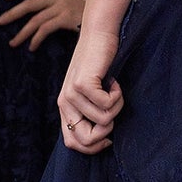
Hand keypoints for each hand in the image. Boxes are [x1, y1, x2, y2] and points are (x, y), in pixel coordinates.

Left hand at [0, 0, 84, 49]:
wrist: (108, 17)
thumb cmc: (89, 14)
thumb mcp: (72, 3)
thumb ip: (57, 4)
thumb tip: (38, 13)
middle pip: (30, 3)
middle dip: (13, 12)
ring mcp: (63, 7)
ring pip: (36, 19)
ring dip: (22, 32)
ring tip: (13, 42)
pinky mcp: (67, 18)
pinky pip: (46, 29)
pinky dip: (36, 39)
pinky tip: (31, 47)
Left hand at [58, 23, 122, 153]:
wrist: (99, 35)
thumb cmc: (101, 64)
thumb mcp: (92, 93)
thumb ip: (90, 114)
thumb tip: (103, 140)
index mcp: (64, 108)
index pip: (73, 144)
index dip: (94, 146)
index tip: (109, 136)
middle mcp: (64, 103)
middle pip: (86, 140)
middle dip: (107, 130)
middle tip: (113, 109)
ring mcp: (71, 93)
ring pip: (103, 121)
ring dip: (117, 107)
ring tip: (114, 89)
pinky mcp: (82, 84)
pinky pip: (107, 106)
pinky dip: (117, 96)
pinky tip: (113, 81)